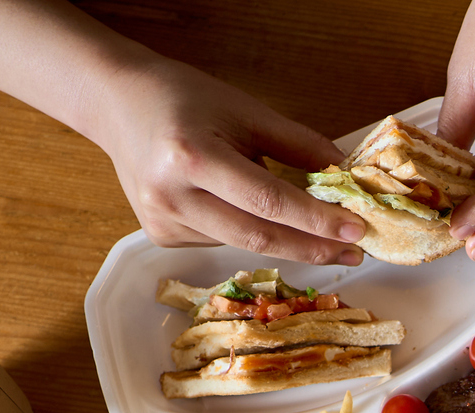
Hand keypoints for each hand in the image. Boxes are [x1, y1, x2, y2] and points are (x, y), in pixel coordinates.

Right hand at [84, 53, 365, 264]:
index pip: (268, 201)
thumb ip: (297, 145)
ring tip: (308, 225)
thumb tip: (345, 176)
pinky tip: (241, 207)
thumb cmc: (182, 99)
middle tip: (353, 251)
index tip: (357, 231)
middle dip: (312, 246)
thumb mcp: (244, 110)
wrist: (117, 104)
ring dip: (283, 238)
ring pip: (242, 243)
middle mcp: (171, 196)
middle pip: (257, 237)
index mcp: (191, 157)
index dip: (317, 220)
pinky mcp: (160, 236)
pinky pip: (221, 242)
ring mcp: (162, 222)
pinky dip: (247, 229)